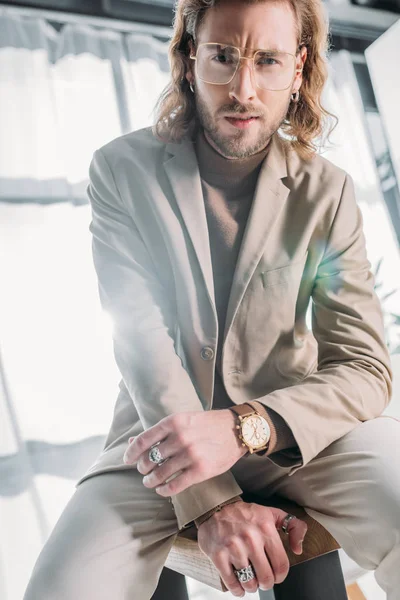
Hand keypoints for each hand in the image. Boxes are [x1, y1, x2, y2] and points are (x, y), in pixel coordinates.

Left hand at [123, 409, 246, 496]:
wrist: (236, 430)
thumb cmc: (206, 424)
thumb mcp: (182, 420)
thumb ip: (158, 432)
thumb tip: (131, 442)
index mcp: (173, 422)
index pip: (143, 440)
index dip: (132, 453)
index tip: (127, 460)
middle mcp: (180, 437)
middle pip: (149, 459)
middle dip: (143, 468)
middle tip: (143, 471)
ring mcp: (190, 455)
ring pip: (160, 474)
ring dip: (151, 481)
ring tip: (150, 482)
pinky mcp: (201, 470)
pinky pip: (175, 485)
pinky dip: (164, 490)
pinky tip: (162, 490)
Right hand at [197, 501, 306, 596]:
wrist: (215, 507)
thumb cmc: (245, 514)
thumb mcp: (272, 513)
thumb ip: (293, 526)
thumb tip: (298, 549)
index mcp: (265, 528)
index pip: (281, 565)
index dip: (281, 576)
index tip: (276, 576)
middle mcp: (250, 538)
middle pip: (266, 578)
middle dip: (266, 583)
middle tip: (262, 580)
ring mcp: (233, 547)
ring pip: (249, 583)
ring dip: (251, 586)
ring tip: (250, 581)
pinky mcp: (218, 555)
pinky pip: (232, 583)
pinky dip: (237, 590)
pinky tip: (239, 587)